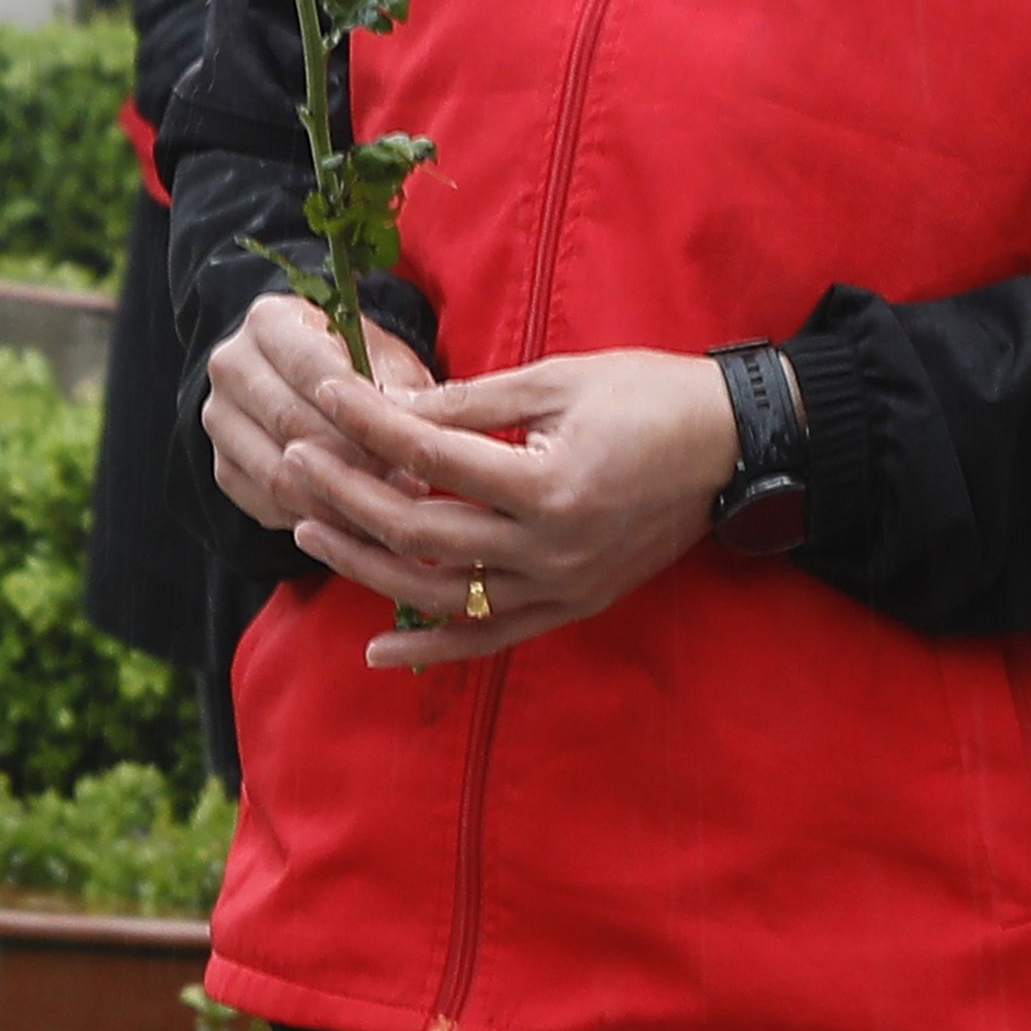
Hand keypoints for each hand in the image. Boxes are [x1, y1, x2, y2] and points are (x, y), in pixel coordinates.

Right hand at [201, 281, 464, 555]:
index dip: (359, 411)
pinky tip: (358, 526)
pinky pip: (268, 506)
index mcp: (270, 322)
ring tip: (391, 511)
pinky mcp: (223, 467)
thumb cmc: (360, 367)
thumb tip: (424, 428)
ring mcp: (219, 420)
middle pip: (291, 423)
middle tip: (407, 487)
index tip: (406, 443)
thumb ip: (402, 389)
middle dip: (353, 461)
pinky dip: (314, 522)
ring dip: (337, 500)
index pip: (311, 368)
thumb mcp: (388, 360)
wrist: (310, 386)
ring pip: (277, 474)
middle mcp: (232, 365)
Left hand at [330, 347, 744, 668]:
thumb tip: (392, 410)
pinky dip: (432, 649)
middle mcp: (551, 549)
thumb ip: (471, 403)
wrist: (735, 447)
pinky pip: (491, 639)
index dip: (370, 426)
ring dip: (369, 565)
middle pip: (422, 530)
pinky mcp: (573, 605)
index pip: (432, 459)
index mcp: (549, 485)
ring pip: (442, 593)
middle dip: (349, 494)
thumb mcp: (559, 380)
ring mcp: (562, 586)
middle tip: (295, 460)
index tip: (325, 397)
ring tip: (311, 531)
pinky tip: (376, 650)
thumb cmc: (652, 397)